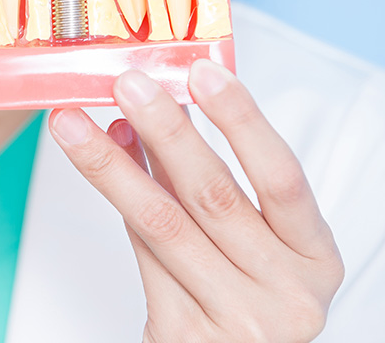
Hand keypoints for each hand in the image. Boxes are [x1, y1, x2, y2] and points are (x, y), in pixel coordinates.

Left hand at [49, 59, 343, 342]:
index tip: (202, 72)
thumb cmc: (243, 294)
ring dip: (112, 164)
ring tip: (75, 124)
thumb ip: (206, 181)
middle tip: (126, 85)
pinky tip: (99, 163)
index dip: (242, 119)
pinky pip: (142, 253)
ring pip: (162, 221)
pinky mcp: (184, 334)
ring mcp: (236, 319)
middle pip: (213, 194)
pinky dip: (118, 202)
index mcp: (314, 258)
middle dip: (164, 130)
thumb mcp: (251, 240)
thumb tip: (147, 117)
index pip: (282, 177)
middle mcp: (286, 291)